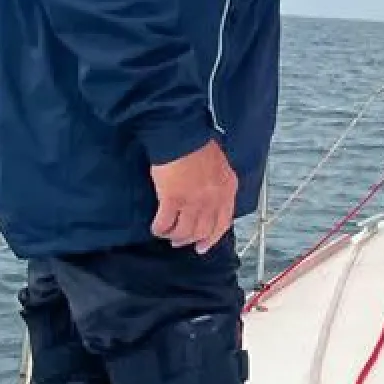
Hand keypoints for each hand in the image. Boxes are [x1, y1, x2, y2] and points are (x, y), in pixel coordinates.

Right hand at [150, 138, 237, 252]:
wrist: (182, 136)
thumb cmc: (199, 146)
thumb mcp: (220, 167)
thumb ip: (218, 187)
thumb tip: (210, 203)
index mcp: (227, 189)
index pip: (223, 223)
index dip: (212, 238)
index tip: (203, 247)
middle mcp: (213, 199)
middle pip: (203, 231)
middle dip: (190, 239)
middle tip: (180, 242)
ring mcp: (193, 201)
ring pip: (184, 232)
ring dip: (174, 236)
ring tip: (168, 235)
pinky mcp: (172, 200)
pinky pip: (165, 224)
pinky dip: (160, 229)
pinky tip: (157, 228)